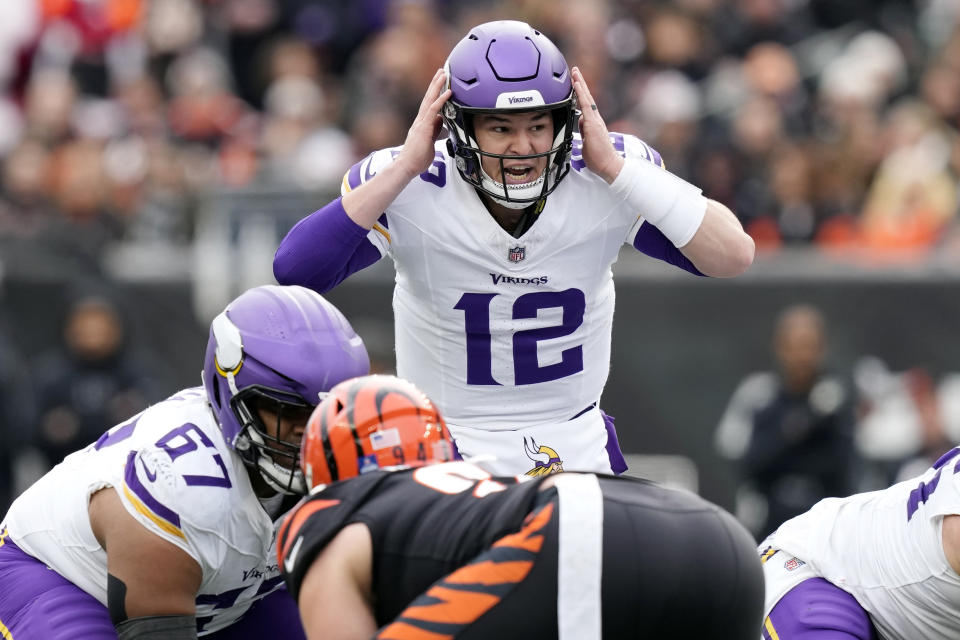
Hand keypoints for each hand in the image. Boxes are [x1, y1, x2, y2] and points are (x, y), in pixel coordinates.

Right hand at [395, 68, 451, 178]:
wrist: (407, 166)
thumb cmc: (417, 158)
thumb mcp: (430, 140)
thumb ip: (434, 129)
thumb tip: (440, 119)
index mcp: (422, 124)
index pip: (429, 104)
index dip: (435, 92)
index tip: (441, 82)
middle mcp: (420, 120)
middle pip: (428, 97)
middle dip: (435, 84)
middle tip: (441, 70)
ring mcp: (421, 123)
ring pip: (429, 100)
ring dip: (437, 86)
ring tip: (443, 74)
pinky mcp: (423, 128)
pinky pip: (432, 110)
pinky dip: (441, 100)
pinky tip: (448, 93)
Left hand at [571, 66, 623, 183]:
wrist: (609, 165)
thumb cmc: (599, 157)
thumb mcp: (587, 141)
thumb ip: (584, 130)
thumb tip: (581, 122)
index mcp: (593, 123)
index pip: (586, 104)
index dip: (580, 93)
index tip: (576, 82)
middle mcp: (595, 119)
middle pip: (587, 97)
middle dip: (580, 83)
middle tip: (574, 70)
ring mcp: (595, 120)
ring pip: (586, 98)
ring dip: (580, 84)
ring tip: (574, 73)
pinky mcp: (593, 123)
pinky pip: (586, 105)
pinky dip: (581, 93)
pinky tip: (577, 84)